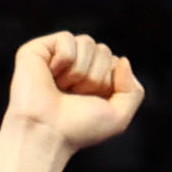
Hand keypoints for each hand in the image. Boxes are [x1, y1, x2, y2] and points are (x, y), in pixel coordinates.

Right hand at [3, 32, 143, 153]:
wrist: (47, 132)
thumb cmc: (78, 129)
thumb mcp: (118, 117)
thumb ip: (133, 91)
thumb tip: (122, 59)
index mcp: (93, 80)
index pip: (115, 62)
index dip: (109, 82)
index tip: (90, 102)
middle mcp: (76, 66)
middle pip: (103, 50)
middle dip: (95, 77)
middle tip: (74, 96)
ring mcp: (57, 57)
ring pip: (87, 42)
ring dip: (79, 72)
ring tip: (62, 87)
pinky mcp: (38, 50)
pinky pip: (66, 38)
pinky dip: (64, 59)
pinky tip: (51, 74)